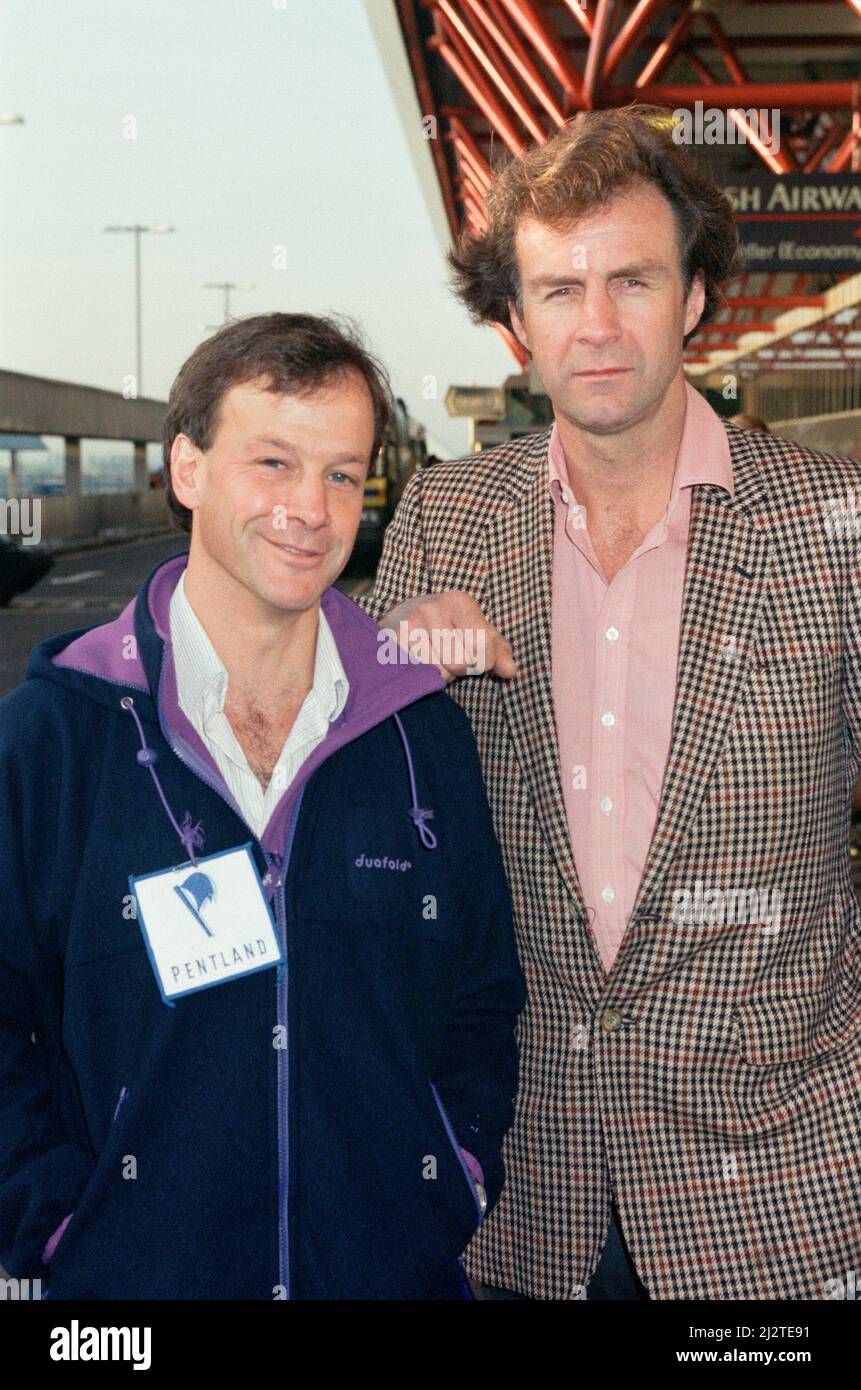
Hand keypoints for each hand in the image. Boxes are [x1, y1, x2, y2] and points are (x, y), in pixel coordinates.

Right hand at [378, 591, 515, 682]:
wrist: (397, 621)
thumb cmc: (446, 628)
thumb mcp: (476, 632)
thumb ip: (498, 650)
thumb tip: (510, 671)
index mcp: (459, 601)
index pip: (484, 648)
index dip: (483, 661)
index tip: (471, 651)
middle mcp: (431, 608)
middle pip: (462, 663)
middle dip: (460, 669)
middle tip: (448, 655)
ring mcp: (406, 627)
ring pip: (439, 674)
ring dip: (439, 674)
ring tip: (430, 657)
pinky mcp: (389, 646)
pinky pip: (418, 678)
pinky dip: (420, 678)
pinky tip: (416, 663)